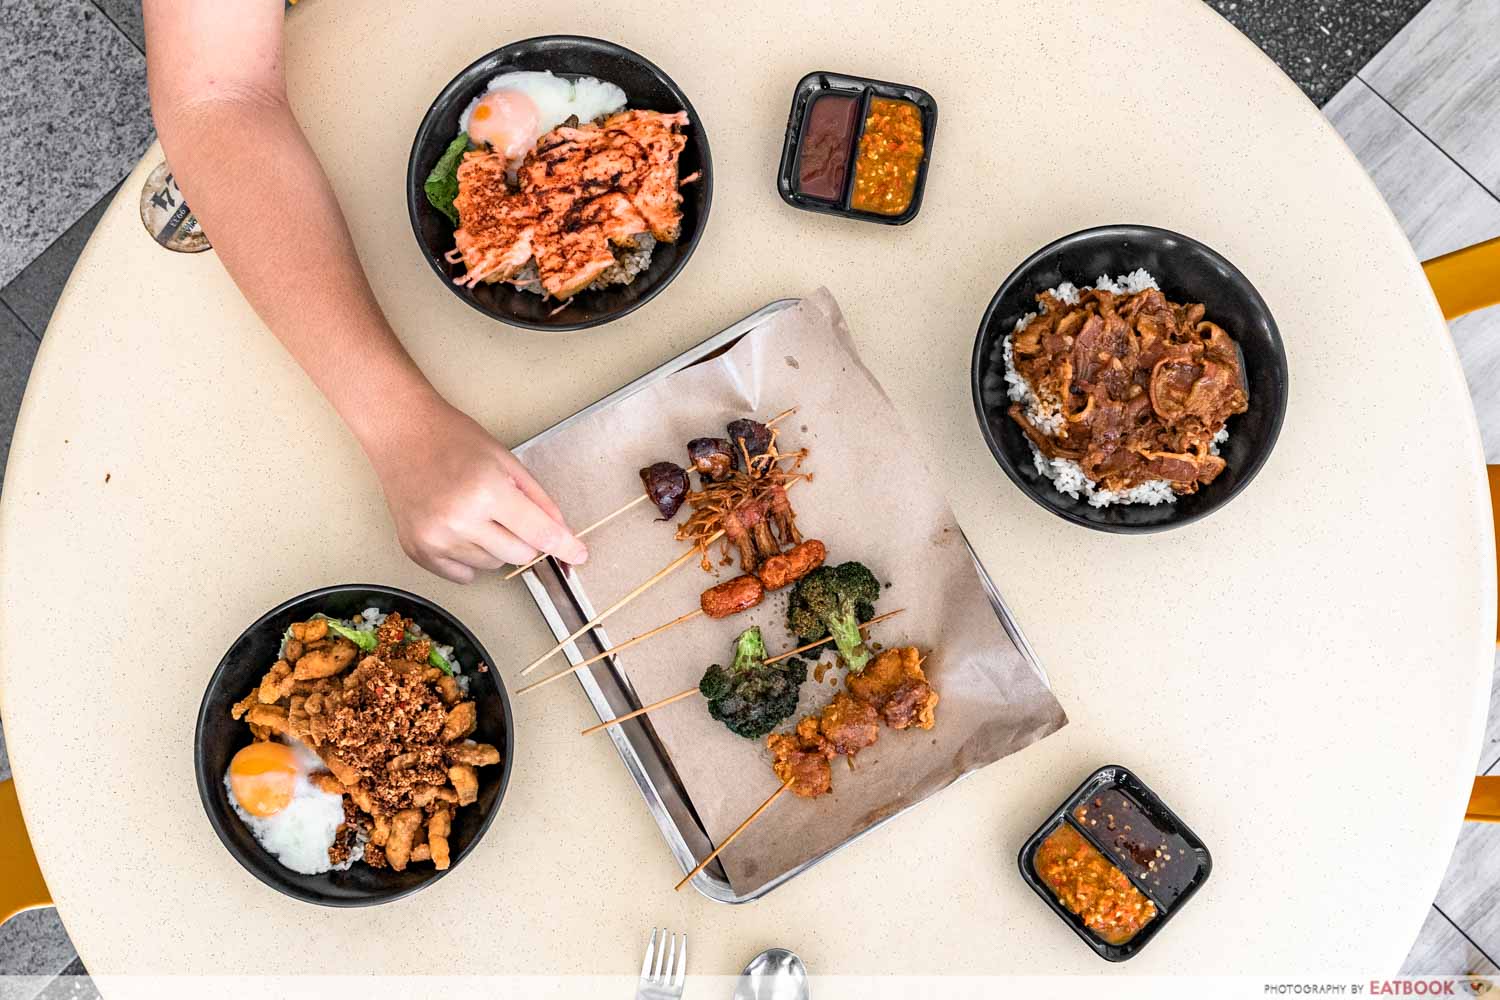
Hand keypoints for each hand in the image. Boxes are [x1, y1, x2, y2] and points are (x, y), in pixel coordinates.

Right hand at [363, 394, 586, 582]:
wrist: (402, 433)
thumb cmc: (454, 439)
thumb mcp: (506, 460)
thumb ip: (538, 500)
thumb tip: (562, 533)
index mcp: (487, 491)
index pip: (538, 533)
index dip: (564, 546)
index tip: (578, 555)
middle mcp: (460, 519)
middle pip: (519, 555)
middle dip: (523, 537)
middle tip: (505, 511)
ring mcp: (436, 538)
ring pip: (492, 565)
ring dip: (493, 545)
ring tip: (472, 511)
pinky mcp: (418, 550)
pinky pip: (463, 575)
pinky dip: (468, 558)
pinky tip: (457, 528)